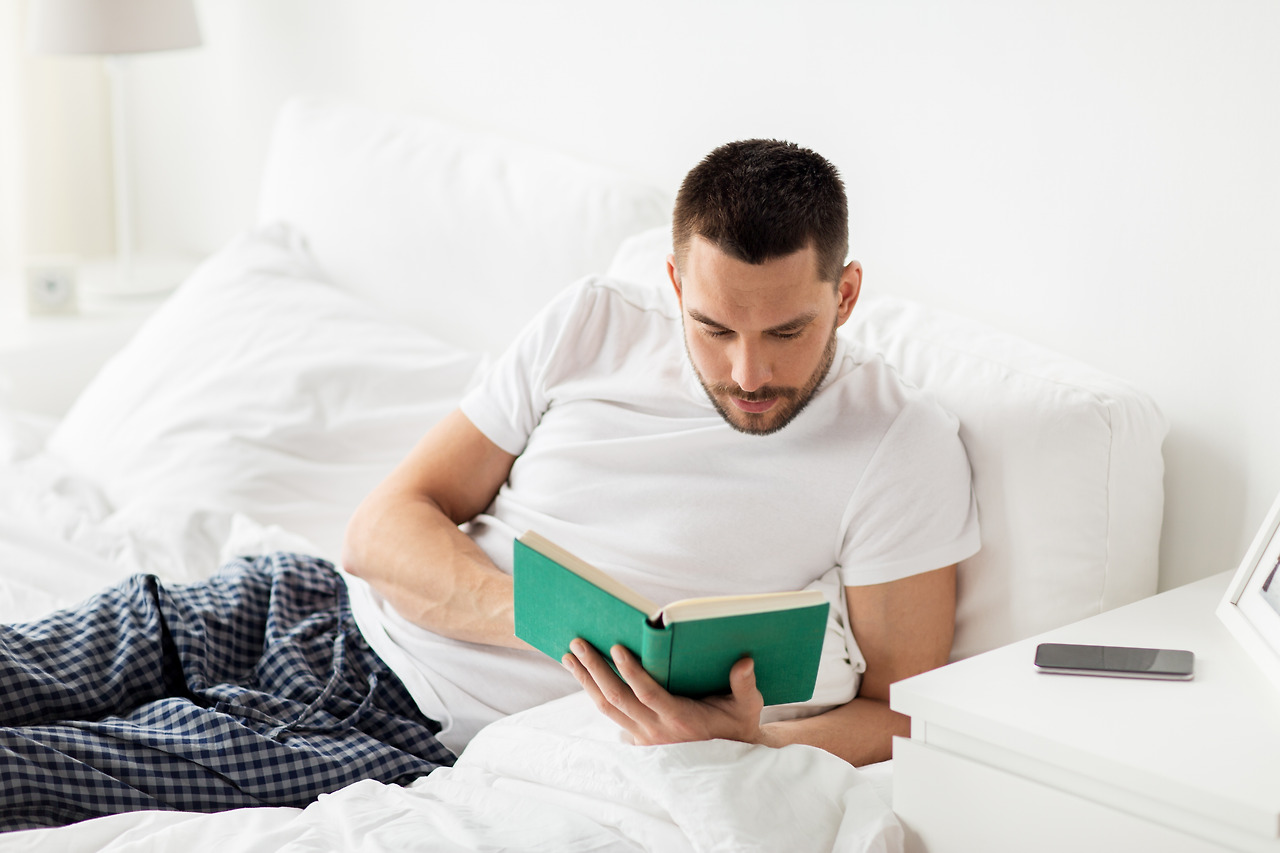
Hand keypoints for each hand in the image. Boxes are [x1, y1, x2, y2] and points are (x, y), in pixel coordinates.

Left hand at [562, 639, 764, 745]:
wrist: (727, 766)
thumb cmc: (737, 729)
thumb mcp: (747, 708)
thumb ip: (745, 685)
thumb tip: (744, 661)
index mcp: (681, 719)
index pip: (649, 695)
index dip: (631, 672)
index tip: (616, 648)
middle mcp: (656, 730)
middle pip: (617, 699)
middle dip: (594, 670)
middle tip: (578, 643)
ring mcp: (643, 736)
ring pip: (607, 708)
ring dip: (586, 680)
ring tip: (570, 656)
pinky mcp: (637, 738)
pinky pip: (610, 713)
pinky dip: (593, 692)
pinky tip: (583, 673)